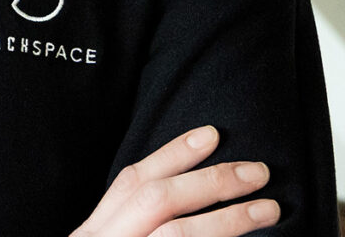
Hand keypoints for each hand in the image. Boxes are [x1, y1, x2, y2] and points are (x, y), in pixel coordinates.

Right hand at [71, 126, 279, 235]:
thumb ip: (132, 227)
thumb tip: (184, 195)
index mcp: (94, 232)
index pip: (133, 181)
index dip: (172, 154)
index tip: (211, 134)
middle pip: (156, 200)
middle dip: (210, 182)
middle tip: (257, 171)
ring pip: (177, 235)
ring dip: (227, 219)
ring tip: (268, 209)